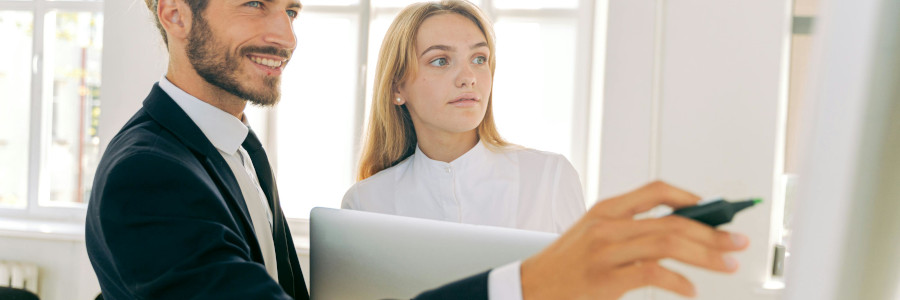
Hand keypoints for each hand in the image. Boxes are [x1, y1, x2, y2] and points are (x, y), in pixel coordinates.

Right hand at [520, 181, 749, 298]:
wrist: (531, 286)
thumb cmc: (566, 265)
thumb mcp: (594, 236)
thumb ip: (631, 229)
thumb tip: (683, 230)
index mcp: (606, 209)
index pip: (656, 190)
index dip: (691, 198)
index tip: (716, 211)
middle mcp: (607, 225)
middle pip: (672, 221)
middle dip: (713, 232)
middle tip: (737, 243)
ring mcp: (606, 251)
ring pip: (669, 244)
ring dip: (706, 255)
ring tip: (727, 265)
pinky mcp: (606, 278)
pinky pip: (653, 273)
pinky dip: (679, 282)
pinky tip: (691, 290)